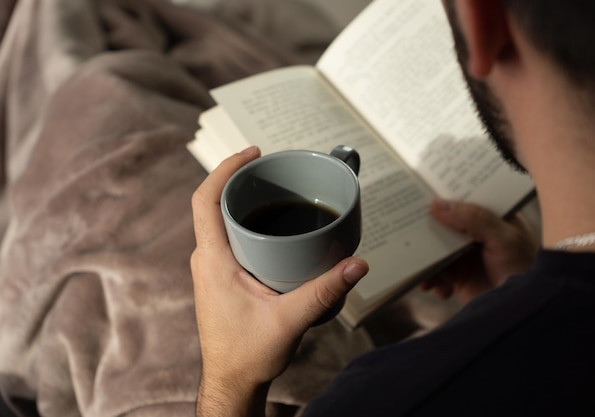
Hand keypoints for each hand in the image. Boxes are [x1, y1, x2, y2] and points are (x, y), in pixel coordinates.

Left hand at [190, 146, 368, 416]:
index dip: (225, 169)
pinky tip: (275, 227)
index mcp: (213, 261)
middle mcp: (207, 259)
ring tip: (277, 191)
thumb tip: (357, 264)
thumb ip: (325, 292)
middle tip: (274, 168)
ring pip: (222, 221)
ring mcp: (212, 268)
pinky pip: (230, 237)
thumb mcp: (289, 320)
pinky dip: (249, 223)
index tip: (252, 152)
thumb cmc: (247, 354)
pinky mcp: (221, 277)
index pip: (205, 200)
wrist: (231, 381)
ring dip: (245, 201)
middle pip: (215, 204)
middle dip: (241, 180)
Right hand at [420, 198, 537, 304]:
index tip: (419, 190)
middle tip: (406, 229)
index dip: (443, 194)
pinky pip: (435, 273)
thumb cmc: (525, 269)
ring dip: (425, 260)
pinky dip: (430, 280)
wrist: (524, 311)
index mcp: (491, 216)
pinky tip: (434, 287)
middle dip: (425, 229)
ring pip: (434, 250)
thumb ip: (474, 219)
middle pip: (443, 224)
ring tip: (422, 271)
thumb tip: (437, 203)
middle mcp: (475, 234)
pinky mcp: (457, 277)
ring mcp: (465, 255)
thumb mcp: (504, 238)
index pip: (463, 199)